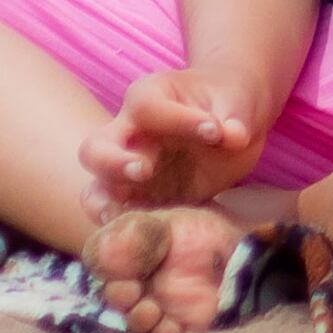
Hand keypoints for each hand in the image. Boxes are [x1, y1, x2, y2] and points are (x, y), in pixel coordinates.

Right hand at [84, 68, 263, 211]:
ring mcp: (127, 170)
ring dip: (106, 205)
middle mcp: (127, 133)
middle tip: (144, 172)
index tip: (214, 131)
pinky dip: (127, 228)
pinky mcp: (140, 200)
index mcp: (149, 97)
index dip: (178, 120)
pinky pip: (119, 217)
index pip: (147, 108)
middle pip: (95, 148)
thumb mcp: (237, 104)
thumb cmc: (226, 104)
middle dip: (113, 162)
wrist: (229, 122)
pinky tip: (149, 235)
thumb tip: (233, 136)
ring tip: (127, 216)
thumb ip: (234, 119)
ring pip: (95, 189)